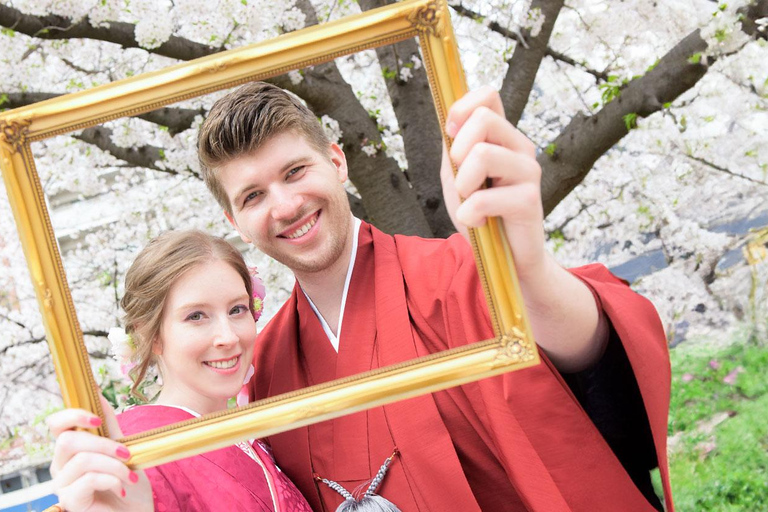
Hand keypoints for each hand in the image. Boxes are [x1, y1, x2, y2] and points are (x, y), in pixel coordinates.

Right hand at [48, 396, 152, 511]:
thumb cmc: (127, 483)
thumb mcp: (122, 448)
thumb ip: (108, 425)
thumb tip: (97, 392)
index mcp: (70, 450)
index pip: (55, 424)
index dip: (73, 415)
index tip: (97, 419)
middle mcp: (60, 466)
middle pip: (68, 440)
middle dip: (104, 444)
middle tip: (127, 454)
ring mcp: (62, 485)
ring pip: (83, 460)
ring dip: (115, 465)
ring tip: (130, 475)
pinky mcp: (70, 501)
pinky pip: (88, 480)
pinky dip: (113, 479)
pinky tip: (123, 487)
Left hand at [440, 86, 547, 280]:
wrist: (506, 258)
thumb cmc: (482, 215)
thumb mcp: (458, 177)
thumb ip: (453, 148)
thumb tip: (447, 118)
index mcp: (503, 137)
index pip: (488, 95)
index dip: (462, 108)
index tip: (451, 134)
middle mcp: (520, 147)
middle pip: (483, 118)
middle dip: (458, 151)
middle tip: (463, 180)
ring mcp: (529, 171)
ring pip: (482, 154)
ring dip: (463, 186)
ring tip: (470, 203)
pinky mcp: (530, 200)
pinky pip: (483, 198)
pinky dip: (469, 215)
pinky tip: (479, 223)